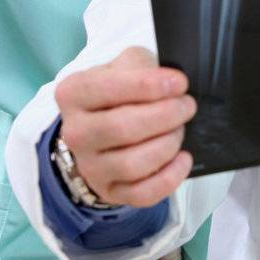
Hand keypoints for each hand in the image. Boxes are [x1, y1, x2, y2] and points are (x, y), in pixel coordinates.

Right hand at [55, 46, 195, 206]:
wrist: (102, 129)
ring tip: (179, 130)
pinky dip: (170, 177)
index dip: (148, 86)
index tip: (179, 83)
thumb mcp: (124, 65)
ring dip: (167, 145)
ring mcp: (90, 167)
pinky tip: (182, 158)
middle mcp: (75, 133)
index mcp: (73, 94)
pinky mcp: (109, 191)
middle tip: (186, 106)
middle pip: (122, 128)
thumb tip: (169, 82)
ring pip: (132, 164)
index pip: (107, 88)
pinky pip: (142, 194)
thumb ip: (141, 65)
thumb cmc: (118, 93)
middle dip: (165, 116)